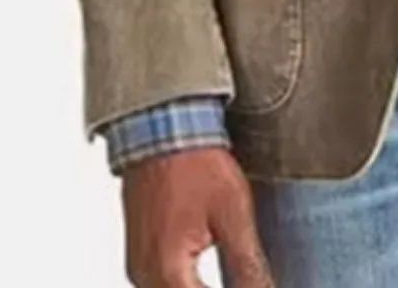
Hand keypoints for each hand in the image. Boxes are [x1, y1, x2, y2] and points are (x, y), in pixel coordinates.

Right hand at [122, 147, 273, 287]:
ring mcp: (139, 265)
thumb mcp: (233, 215)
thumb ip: (249, 267)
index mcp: (168, 272)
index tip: (259, 287)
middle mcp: (145, 276)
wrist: (160, 125)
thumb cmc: (194, 162)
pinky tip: (208, 281)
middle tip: (248, 281)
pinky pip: (163, 286)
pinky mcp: (140, 253)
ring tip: (236, 280)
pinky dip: (188, 287)